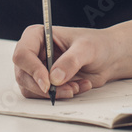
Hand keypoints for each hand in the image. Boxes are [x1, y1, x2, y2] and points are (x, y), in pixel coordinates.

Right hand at [12, 17, 131, 99]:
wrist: (109, 57)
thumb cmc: (97, 45)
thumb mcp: (87, 48)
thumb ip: (71, 61)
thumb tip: (55, 77)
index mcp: (38, 35)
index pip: (22, 54)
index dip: (32, 69)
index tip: (48, 83)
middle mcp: (33, 52)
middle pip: (23, 75)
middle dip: (44, 87)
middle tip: (68, 89)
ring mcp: (37, 69)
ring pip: (31, 89)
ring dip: (54, 93)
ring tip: (76, 86)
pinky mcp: (44, 83)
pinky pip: (43, 96)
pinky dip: (60, 95)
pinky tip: (78, 86)